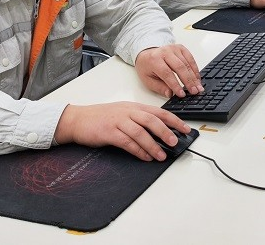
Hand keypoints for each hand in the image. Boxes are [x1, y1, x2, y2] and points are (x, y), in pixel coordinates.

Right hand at [54, 102, 189, 160]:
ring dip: (153, 145)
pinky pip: (127, 142)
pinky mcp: (109, 132)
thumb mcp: (123, 113)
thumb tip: (160, 131)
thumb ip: (140, 119)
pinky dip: (138, 150)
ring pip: (140, 132)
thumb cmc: (101, 117)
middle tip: (175, 142)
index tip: (186, 129)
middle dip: (166, 131)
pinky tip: (145, 156)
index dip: (174, 120)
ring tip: (161, 155)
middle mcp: (128, 112)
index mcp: (134, 107)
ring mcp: (118, 121)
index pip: (158, 112)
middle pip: (152, 120)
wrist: (78, 119)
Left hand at [134, 44, 202, 98]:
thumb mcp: (148, 80)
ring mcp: (174, 49)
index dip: (175, 85)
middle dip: (188, 81)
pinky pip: (191, 58)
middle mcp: (165, 52)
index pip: (167, 73)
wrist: (147, 54)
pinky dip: (195, 69)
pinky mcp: (181, 48)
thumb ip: (159, 87)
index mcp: (154, 60)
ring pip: (187, 63)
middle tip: (194, 91)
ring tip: (198, 87)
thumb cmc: (147, 68)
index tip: (182, 94)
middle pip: (179, 67)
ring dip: (194, 77)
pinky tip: (197, 78)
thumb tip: (170, 94)